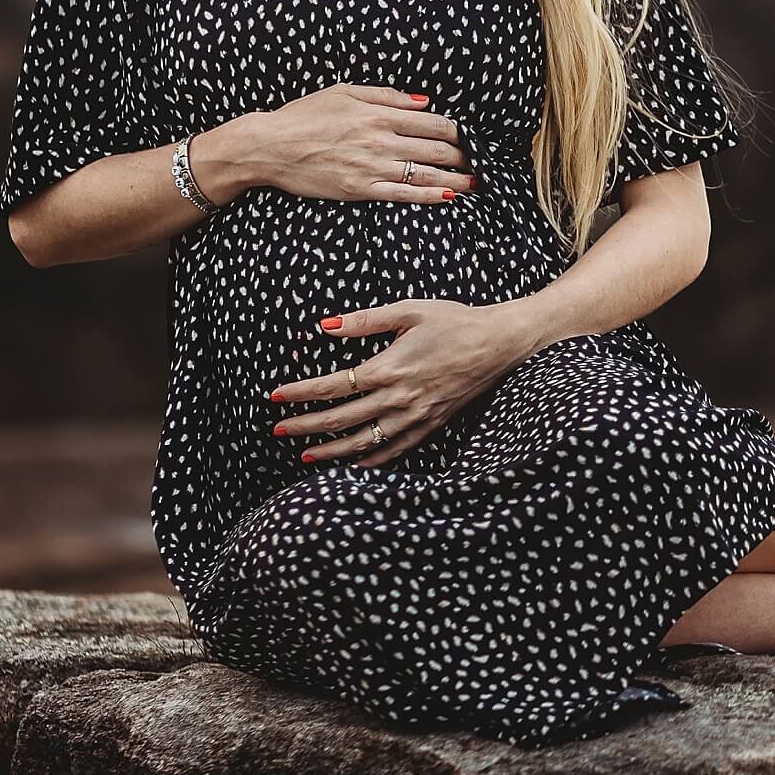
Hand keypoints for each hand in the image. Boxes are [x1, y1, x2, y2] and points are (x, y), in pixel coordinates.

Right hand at [217, 84, 476, 203]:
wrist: (270, 146)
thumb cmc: (304, 115)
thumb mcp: (345, 92)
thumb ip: (387, 96)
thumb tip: (422, 101)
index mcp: (379, 113)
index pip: (432, 122)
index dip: (457, 131)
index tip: (470, 137)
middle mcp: (380, 140)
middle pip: (436, 149)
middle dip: (464, 156)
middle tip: (482, 162)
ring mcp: (371, 166)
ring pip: (425, 173)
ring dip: (456, 178)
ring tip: (476, 183)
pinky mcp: (360, 189)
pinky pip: (403, 195)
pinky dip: (429, 196)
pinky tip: (448, 197)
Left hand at [267, 299, 532, 465]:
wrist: (498, 343)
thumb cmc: (454, 321)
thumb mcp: (408, 310)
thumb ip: (365, 320)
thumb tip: (326, 325)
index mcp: (389, 367)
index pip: (333, 386)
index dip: (300, 393)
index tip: (275, 396)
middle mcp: (399, 398)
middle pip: (342, 419)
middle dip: (306, 425)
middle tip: (278, 429)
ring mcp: (415, 417)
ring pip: (364, 442)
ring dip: (331, 449)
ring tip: (304, 453)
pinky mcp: (431, 425)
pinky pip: (394, 451)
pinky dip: (369, 461)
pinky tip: (351, 464)